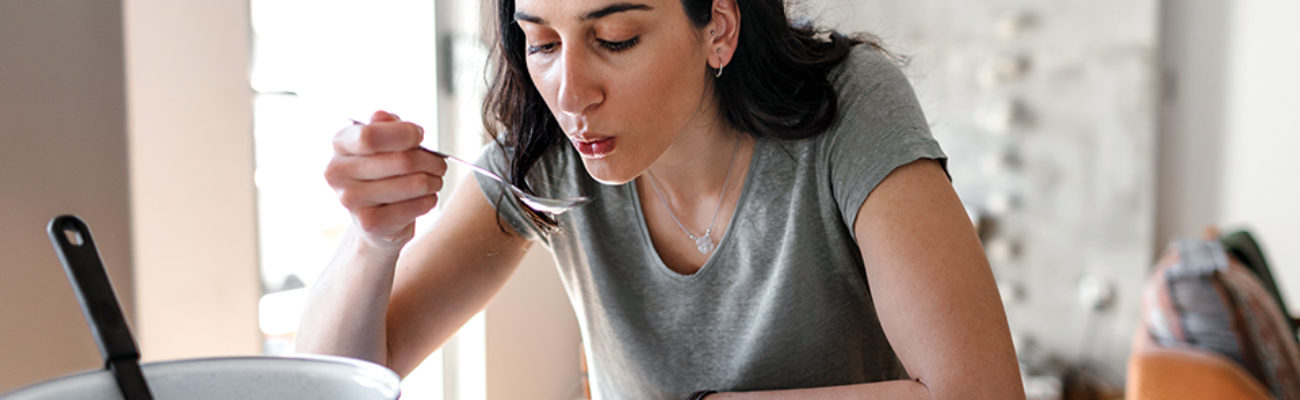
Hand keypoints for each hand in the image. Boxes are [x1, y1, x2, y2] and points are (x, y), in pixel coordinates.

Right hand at [325, 110, 447, 249]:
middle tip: (439, 164)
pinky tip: (426, 197)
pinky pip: (416, 206)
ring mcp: (351, 201)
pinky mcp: (370, 223)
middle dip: (429, 161)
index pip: (370, 136)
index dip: (403, 134)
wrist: (376, 219)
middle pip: (400, 161)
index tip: (420, 135)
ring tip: (435, 180)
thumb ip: (386, 126)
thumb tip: (382, 117)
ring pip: (414, 184)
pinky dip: (429, 200)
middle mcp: (338, 173)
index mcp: (340, 145)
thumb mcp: (384, 143)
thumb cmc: (383, 171)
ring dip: (434, 181)